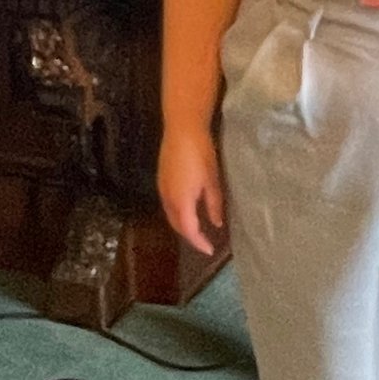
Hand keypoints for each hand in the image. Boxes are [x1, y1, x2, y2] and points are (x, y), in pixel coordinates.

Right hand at [157, 124, 226, 256]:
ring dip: (182, 225)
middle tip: (204, 242)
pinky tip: (188, 210)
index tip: (210, 251)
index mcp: (181, 201)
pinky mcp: (161, 180)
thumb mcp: (212, 181)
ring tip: (198, 229)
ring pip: (170, 215)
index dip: (199, 242)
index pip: (188, 230)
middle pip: (176, 225)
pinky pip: (168, 204)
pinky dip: (178, 213)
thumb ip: (214, 205)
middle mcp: (168, 198)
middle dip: (190, 236)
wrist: (182, 128)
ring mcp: (162, 188)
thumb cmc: (201, 153)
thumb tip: (217, 224)